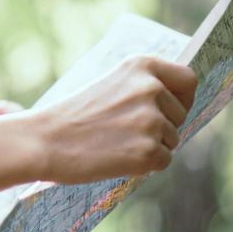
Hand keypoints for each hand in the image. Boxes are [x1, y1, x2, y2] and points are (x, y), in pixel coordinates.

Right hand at [31, 54, 197, 183]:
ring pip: (173, 140)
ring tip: (115, 142)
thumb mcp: (111, 85)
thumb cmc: (75, 115)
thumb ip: (144, 88)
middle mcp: (151, 88)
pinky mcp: (148, 151)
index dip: (182, 98)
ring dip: (150, 146)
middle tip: (124, 131)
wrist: (44, 140)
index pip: (188, 79)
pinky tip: (116, 157)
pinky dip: (144, 165)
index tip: (170, 108)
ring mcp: (151, 120)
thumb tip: (181, 105)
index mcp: (142, 66)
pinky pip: (163, 161)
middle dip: (162, 127)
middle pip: (181, 115)